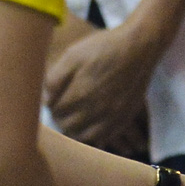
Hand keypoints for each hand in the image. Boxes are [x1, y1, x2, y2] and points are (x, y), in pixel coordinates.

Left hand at [44, 21, 165, 149]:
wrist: (138, 47)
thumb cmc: (103, 48)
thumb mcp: (73, 54)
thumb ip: (55, 79)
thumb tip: (46, 99)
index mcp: (79, 94)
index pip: (55, 111)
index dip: (51, 104)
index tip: (54, 97)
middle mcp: (95, 110)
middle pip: (67, 126)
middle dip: (61, 118)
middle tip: (62, 107)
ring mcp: (112, 117)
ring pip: (84, 137)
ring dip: (75, 130)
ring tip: (74, 118)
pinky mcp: (124, 118)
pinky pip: (105, 138)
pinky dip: (94, 136)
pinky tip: (91, 125)